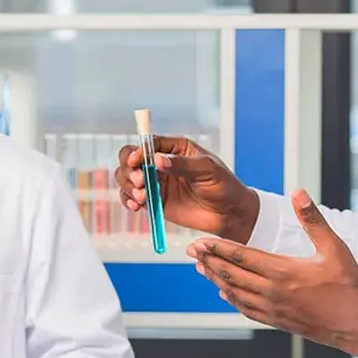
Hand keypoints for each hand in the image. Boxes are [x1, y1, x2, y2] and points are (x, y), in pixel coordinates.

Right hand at [115, 135, 259, 241]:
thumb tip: (158, 160)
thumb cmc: (223, 185)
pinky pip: (133, 198)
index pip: (148, 144)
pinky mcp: (155, 201)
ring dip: (127, 186)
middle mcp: (162, 163)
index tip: (136, 161)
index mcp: (175, 149)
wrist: (230, 214)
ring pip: (127, 178)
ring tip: (140, 197)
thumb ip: (182, 164)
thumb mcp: (207, 169)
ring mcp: (156, 183)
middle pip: (130, 159)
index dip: (138, 151)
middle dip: (129, 170)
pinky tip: (136, 205)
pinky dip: (128, 200)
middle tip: (139, 183)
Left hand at [189, 189, 357, 357]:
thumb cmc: (347, 285)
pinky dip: (232, 299)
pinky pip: (246, 310)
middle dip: (209, 261)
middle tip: (191, 251)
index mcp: (282, 271)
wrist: (355, 325)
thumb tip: (298, 193)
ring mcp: (272, 309)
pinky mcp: (277, 321)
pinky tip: (226, 294)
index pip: (241, 256)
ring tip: (202, 269)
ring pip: (235, 293)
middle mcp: (272, 292)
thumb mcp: (334, 248)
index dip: (217, 247)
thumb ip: (313, 220)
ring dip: (216, 280)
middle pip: (231, 274)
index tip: (200, 240)